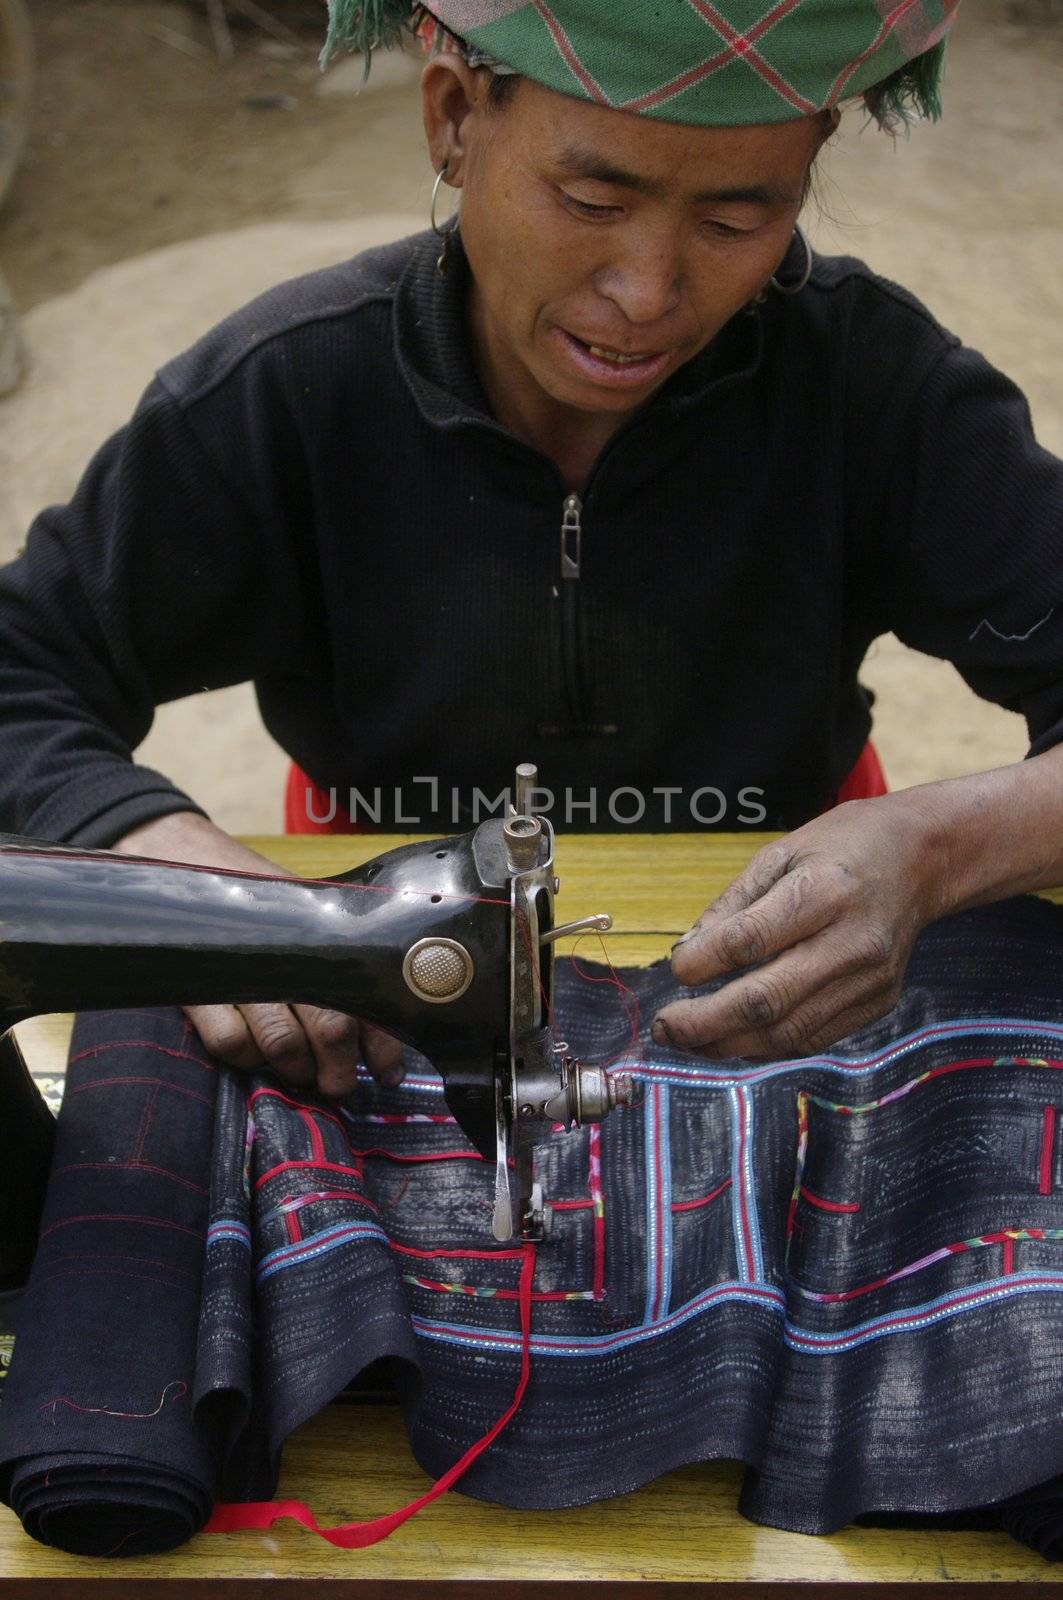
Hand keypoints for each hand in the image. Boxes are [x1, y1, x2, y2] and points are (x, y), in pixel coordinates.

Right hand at [114, 811, 402, 1096]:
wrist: (178, 856)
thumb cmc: (251, 889)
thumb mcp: (300, 908)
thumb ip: (331, 954)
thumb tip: (374, 1021)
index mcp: (319, 933)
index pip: (361, 996)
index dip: (380, 1041)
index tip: (388, 1072)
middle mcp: (285, 953)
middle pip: (330, 1025)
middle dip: (339, 1067)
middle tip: (340, 1086)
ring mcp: (241, 971)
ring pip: (281, 1041)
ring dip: (296, 1069)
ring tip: (301, 1074)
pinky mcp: (198, 986)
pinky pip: (228, 1042)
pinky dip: (244, 1058)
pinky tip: (252, 1055)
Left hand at [651, 795, 945, 1061]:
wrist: (922, 859)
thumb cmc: (843, 848)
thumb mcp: (780, 853)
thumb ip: (731, 905)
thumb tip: (686, 954)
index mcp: (824, 892)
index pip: (750, 941)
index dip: (702, 963)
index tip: (676, 969)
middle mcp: (851, 943)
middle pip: (767, 1000)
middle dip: (705, 1023)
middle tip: (666, 1028)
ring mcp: (869, 980)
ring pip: (788, 1032)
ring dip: (729, 1045)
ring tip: (689, 1040)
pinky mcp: (877, 1003)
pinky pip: (812, 1038)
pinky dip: (766, 1045)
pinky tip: (733, 1039)